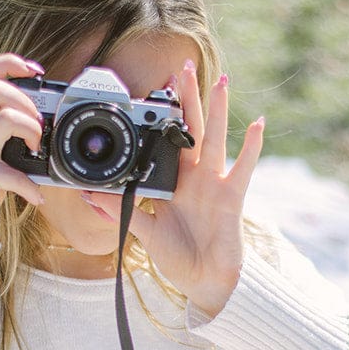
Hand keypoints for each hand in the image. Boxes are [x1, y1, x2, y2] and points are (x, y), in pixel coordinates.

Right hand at [0, 53, 47, 223]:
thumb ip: (2, 127)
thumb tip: (42, 118)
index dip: (9, 63)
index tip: (34, 71)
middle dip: (26, 102)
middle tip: (36, 125)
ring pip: (5, 119)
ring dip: (31, 130)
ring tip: (36, 148)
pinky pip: (9, 172)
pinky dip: (29, 186)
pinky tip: (36, 195)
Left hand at [82, 59, 264, 316]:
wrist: (204, 283)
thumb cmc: (178, 258)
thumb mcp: (145, 232)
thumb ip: (122, 211)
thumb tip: (91, 195)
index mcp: (173, 182)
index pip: (166, 141)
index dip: (161, 117)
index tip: (155, 88)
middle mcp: (195, 177)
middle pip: (190, 129)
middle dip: (187, 99)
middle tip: (182, 66)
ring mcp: (215, 184)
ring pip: (215, 140)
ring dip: (218, 110)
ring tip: (221, 80)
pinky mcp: (231, 198)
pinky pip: (242, 168)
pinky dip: (251, 147)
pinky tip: (257, 124)